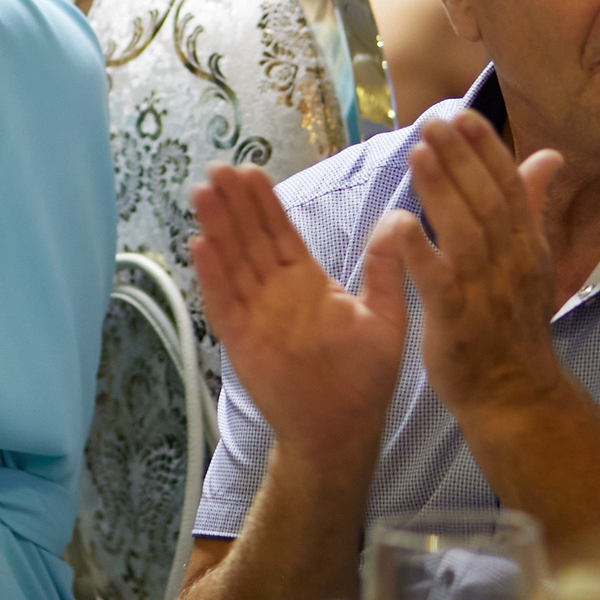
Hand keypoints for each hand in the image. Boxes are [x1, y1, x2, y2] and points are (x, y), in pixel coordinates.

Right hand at [192, 162, 407, 455]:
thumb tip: (399, 216)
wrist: (342, 432)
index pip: (280, 232)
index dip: (263, 203)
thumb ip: (386, 268)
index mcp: (306, 281)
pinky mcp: (240, 341)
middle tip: (218, 168)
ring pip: (232, 262)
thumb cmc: (365, 378)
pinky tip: (200, 245)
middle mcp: (275, 292)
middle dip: (234, 204)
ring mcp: (255, 314)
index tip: (249, 169)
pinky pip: (223, 303)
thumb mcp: (386, 317)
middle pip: (250, 238)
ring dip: (217, 227)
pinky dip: (211, 276)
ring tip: (203, 191)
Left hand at [372, 112, 567, 421]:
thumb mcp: (532, 259)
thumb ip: (533, 205)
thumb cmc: (513, 320)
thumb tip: (550, 155)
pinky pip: (438, 282)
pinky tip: (399, 224)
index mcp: (528, 247)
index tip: (463, 114)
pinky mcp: (457, 321)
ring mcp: (485, 293)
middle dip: (462, 158)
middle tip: (433, 122)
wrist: (514, 393)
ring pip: (466, 234)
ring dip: (442, 191)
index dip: (488, 149)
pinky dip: (420, 252)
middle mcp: (512, 264)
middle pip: (488, 202)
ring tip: (417, 153)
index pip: (511, 187)